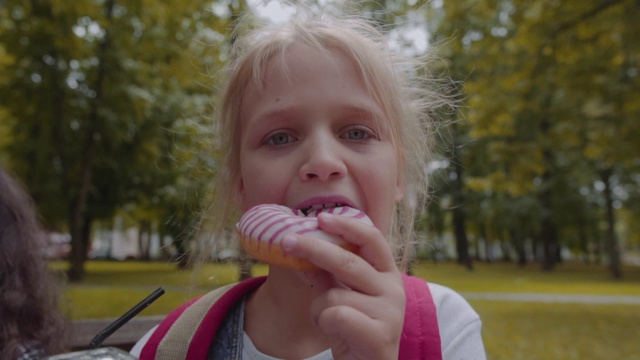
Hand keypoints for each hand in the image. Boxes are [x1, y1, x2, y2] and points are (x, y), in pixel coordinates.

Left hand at [282, 212, 404, 359]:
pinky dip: (325, 322)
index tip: (321, 217)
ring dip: (319, 307)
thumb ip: (326, 273)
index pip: (372, 239)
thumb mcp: (340, 297)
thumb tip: (298, 245)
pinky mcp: (381, 335)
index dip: (347, 225)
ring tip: (327, 320)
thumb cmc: (354, 331)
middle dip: (313, 249)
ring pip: (335, 293)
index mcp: (388, 274)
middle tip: (286, 241)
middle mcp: (394, 289)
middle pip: (348, 260)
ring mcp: (390, 312)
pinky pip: (336, 315)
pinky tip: (333, 332)